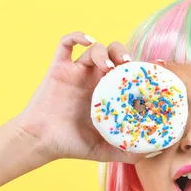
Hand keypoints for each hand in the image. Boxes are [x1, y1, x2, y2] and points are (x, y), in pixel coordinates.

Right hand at [11, 31, 145, 163]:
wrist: (41, 142)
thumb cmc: (71, 145)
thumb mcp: (104, 150)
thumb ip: (124, 150)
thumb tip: (147, 154)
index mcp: (106, 94)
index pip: (127, 73)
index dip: (138, 68)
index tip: (150, 69)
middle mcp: (93, 80)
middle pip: (113, 54)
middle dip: (122, 54)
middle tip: (127, 64)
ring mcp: (76, 72)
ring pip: (94, 49)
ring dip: (103, 51)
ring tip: (107, 65)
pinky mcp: (59, 68)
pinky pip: (65, 43)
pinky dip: (77, 36)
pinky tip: (87, 41)